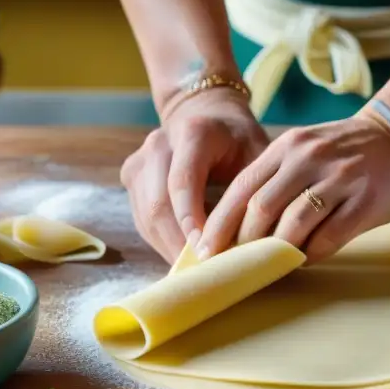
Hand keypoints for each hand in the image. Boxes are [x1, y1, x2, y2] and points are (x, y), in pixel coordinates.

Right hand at [121, 88, 267, 262]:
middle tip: (203, 273)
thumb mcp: (258, 156)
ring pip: (146, 215)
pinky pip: (141, 218)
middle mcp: (159, 143)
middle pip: (158, 203)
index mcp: (192, 132)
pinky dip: (162, 241)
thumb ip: (255, 193)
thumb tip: (257, 243)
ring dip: (169, 247)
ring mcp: (140, 160)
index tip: (208, 252)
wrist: (207, 115)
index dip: (191, 220)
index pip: (183, 181)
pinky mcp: (132, 176)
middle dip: (179, 243)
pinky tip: (183, 257)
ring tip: (194, 271)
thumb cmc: (239, 140)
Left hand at [198, 113, 389, 263]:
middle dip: (243, 242)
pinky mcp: (365, 201)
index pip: (242, 187)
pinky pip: (330, 237)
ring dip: (278, 250)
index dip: (220, 222)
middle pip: (261, 208)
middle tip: (235, 264)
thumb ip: (276, 178)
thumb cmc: (345, 151)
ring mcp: (339, 179)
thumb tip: (240, 226)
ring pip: (293, 224)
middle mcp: (309, 159)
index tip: (206, 249)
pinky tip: (305, 258)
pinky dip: (312, 253)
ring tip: (271, 264)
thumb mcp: (303, 150)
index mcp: (287, 147)